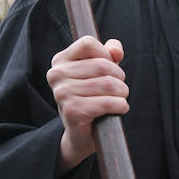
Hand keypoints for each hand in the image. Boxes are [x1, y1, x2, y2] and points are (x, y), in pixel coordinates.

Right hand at [47, 36, 128, 174]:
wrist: (80, 134)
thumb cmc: (91, 98)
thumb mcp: (99, 72)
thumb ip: (108, 54)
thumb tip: (116, 49)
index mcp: (60, 61)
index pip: (88, 43)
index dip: (106, 54)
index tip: (109, 69)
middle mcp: (56, 75)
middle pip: (102, 65)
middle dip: (119, 77)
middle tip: (119, 89)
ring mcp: (62, 93)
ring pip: (108, 83)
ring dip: (122, 93)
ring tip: (120, 99)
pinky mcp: (72, 111)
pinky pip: (107, 102)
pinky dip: (120, 105)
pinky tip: (119, 108)